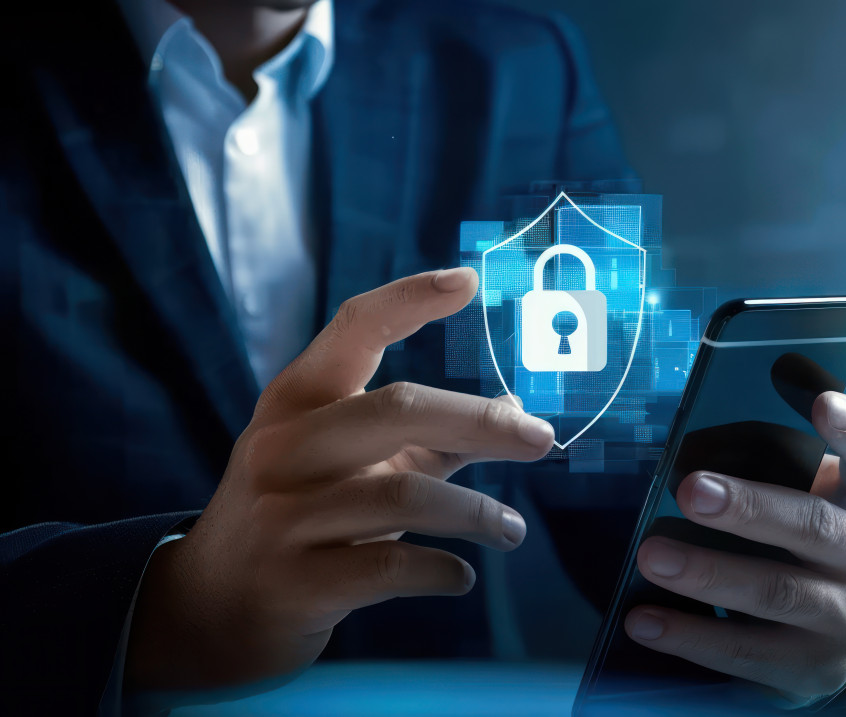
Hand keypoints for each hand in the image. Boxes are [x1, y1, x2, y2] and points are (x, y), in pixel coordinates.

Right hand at [125, 268, 554, 692]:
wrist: (212, 606)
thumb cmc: (299, 517)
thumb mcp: (349, 465)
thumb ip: (429, 438)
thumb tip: (516, 411)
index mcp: (295, 402)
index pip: (352, 329)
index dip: (409, 300)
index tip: (468, 280)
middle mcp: (283, 449)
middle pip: (396, 409)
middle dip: (481, 422)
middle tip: (542, 440)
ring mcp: (283, 517)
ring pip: (403, 495)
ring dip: (476, 514)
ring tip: (512, 530)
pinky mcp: (296, 583)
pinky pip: (390, 568)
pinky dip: (441, 572)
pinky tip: (461, 577)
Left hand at [624, 392, 845, 701]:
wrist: (828, 639)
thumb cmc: (801, 548)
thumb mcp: (800, 501)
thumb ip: (761, 472)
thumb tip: (685, 461)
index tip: (824, 403)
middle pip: (815, 525)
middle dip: (749, 507)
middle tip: (691, 490)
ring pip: (777, 592)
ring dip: (708, 574)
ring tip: (652, 556)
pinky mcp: (816, 668)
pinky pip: (747, 651)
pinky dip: (690, 634)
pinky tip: (645, 620)